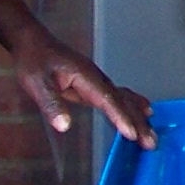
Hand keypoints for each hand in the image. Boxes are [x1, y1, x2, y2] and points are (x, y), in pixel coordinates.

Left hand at [12, 24, 157, 149]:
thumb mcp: (36, 83)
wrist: (33, 42)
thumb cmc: (33, 60)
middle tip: (150, 142)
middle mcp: (97, 78)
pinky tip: (144, 111)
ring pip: (124, 99)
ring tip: (151, 135)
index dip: (120, 117)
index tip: (132, 134)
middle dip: (137, 121)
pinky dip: (133, 105)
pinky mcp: (94, 85)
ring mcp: (97, 80)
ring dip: (138, 117)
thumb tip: (64, 125)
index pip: (107, 99)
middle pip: (122, 101)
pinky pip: (118, 96)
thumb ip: (51, 103)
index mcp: (85, 76)